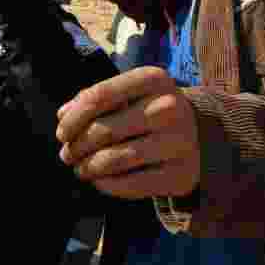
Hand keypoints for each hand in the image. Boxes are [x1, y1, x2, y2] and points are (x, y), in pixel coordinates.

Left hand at [56, 67, 200, 198]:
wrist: (202, 134)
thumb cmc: (151, 109)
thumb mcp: (130, 93)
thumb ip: (95, 99)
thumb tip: (63, 116)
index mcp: (152, 79)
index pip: (99, 96)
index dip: (73, 118)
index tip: (61, 132)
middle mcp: (169, 107)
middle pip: (103, 131)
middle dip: (76, 146)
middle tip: (66, 154)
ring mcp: (178, 142)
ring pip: (114, 159)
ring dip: (87, 167)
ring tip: (79, 168)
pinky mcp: (180, 175)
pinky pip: (131, 184)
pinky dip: (106, 184)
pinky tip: (98, 180)